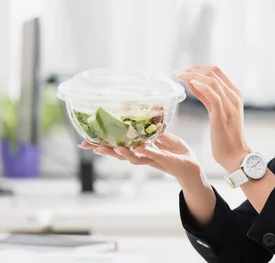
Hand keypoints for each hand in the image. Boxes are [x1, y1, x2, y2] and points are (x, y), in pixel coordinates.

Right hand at [79, 133, 203, 188]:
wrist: (190, 165)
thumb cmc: (174, 151)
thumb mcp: (161, 135)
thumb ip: (152, 126)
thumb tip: (145, 108)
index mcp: (138, 149)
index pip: (116, 146)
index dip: (101, 144)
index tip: (84, 142)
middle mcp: (142, 156)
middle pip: (120, 155)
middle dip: (106, 150)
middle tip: (92, 146)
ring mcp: (152, 160)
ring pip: (134, 158)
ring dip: (125, 153)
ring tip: (115, 148)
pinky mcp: (165, 161)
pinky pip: (155, 156)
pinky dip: (148, 152)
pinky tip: (141, 148)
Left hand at [175, 66, 249, 171]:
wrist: (235, 154)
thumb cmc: (225, 135)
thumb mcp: (216, 111)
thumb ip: (207, 96)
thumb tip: (193, 82)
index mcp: (234, 93)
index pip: (216, 71)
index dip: (198, 67)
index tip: (183, 70)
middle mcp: (234, 95)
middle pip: (213, 72)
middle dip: (193, 69)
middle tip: (177, 73)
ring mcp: (230, 104)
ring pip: (212, 80)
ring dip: (192, 75)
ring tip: (179, 76)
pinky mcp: (222, 114)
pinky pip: (213, 95)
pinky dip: (201, 86)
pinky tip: (190, 84)